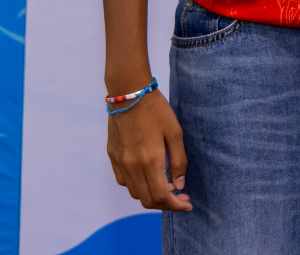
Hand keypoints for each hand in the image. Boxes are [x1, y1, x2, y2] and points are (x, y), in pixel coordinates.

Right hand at [106, 89, 191, 211]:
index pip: (161, 196)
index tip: (187, 204)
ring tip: (167, 186)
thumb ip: (178, 161)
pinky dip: (138, 186)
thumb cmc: (156, 110)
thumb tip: (179, 185)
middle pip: (147, 200)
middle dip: (165, 204)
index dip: (175, 206)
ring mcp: (120, 162)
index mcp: (149, 160)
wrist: (129, 93)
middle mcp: (132, 166)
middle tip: (180, 196)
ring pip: (134, 193)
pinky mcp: (112, 157)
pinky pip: (124, 181)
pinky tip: (149, 176)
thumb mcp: (175, 132)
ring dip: (151, 196)